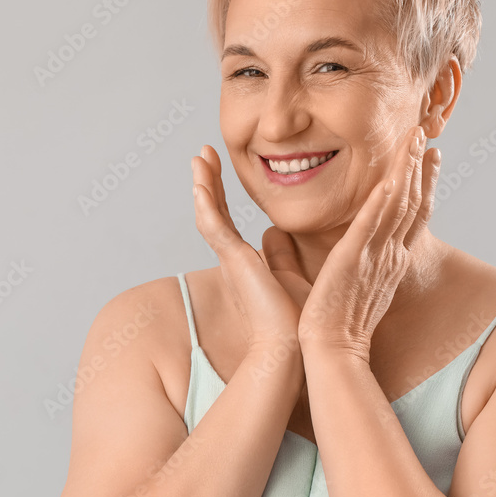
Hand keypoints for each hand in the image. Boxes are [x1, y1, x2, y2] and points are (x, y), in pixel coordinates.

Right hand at [191, 145, 306, 351]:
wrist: (294, 344)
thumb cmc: (296, 318)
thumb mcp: (290, 274)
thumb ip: (281, 254)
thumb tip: (276, 232)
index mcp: (244, 260)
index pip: (226, 217)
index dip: (218, 191)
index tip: (214, 164)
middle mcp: (233, 258)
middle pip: (213, 210)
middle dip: (208, 180)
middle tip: (202, 152)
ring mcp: (231, 260)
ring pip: (210, 214)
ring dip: (203, 184)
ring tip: (199, 157)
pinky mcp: (235, 263)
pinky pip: (216, 230)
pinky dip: (206, 207)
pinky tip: (201, 186)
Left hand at [296, 125, 440, 360]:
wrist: (331, 352)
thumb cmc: (327, 323)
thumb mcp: (324, 281)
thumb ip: (298, 253)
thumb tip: (272, 233)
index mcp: (386, 260)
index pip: (409, 214)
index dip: (420, 183)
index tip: (426, 156)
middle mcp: (389, 255)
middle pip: (411, 202)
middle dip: (419, 166)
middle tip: (424, 133)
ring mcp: (375, 256)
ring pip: (397, 205)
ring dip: (407, 169)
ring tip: (414, 138)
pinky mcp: (354, 260)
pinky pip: (372, 226)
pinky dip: (381, 201)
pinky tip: (390, 178)